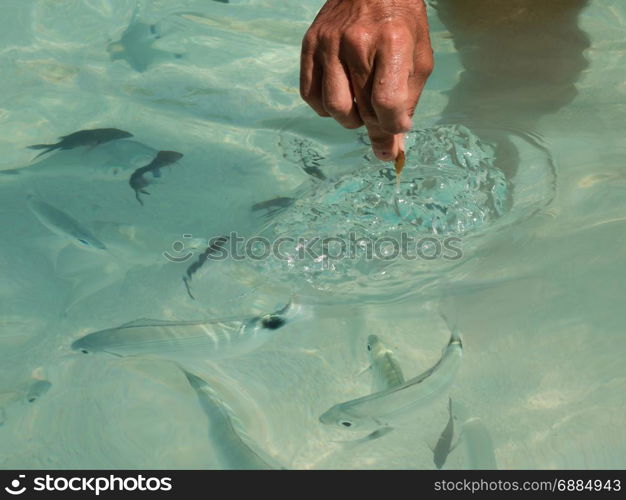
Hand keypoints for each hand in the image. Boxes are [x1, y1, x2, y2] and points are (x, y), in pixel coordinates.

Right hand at [300, 0, 432, 160]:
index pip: (387, 103)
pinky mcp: (310, 44)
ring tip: (361, 108)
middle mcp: (357, 43)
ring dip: (350, 120)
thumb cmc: (402, 23)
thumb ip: (408, 103)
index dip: (394, 126)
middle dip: (376, 126)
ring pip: (334, 108)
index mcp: (393, 43)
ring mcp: (329, 44)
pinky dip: (326, 108)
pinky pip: (310, 95)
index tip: (399, 127)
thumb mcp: (419, 59)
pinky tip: (341, 97)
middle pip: (362, 110)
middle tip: (382, 121)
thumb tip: (391, 147)